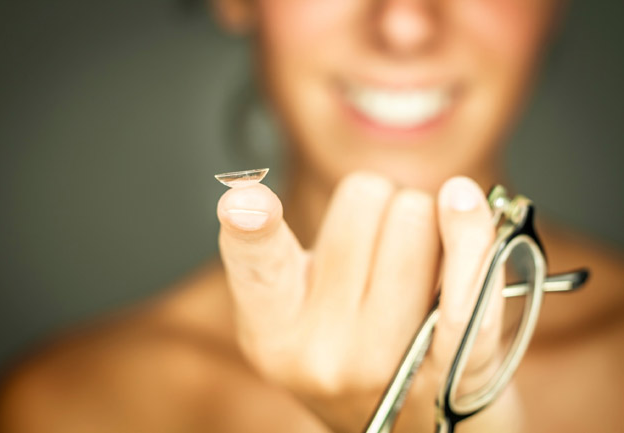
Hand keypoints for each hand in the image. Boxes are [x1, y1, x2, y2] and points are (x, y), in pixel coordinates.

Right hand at [217, 172, 521, 432]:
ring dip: (424, 221)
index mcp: (274, 329)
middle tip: (380, 250)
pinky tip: (462, 201)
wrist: (410, 423)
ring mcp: (390, 361)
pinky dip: (470, 232)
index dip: (250, 229)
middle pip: (365, 201)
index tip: (245, 203)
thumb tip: (252, 192)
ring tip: (414, 267)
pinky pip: (468, 282)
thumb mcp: (299, 307)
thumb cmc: (351, 346)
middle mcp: (324, 351)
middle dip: (380, 206)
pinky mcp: (456, 366)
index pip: (258, 266)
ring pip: (415, 217)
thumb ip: (283, 250)